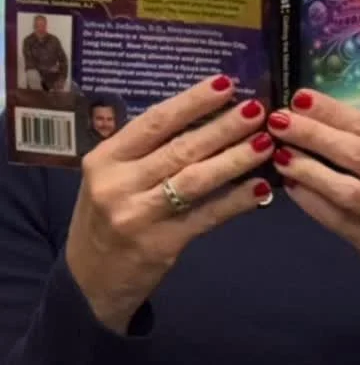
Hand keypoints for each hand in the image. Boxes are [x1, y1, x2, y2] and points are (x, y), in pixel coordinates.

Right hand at [66, 77, 273, 334]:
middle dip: (223, 127)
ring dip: (234, 159)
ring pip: (195, 180)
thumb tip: (206, 114)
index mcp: (105, 158)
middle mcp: (118, 184)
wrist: (89, 281)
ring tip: (265, 143)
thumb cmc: (106, 215)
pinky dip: (235, 201)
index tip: (226, 83)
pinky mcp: (160, 245)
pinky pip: (205, 217)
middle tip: (257, 110)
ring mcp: (138, 216)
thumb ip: (146, 150)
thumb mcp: (112, 176)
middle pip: (180, 148)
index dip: (192, 101)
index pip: (154, 121)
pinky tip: (260, 188)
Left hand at [268, 91, 359, 337]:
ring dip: (308, 168)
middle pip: (356, 153)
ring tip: (279, 153)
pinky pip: (339, 220)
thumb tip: (337, 125)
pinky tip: (293, 187)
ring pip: (346, 188)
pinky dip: (313, 202)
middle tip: (280, 120)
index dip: (334, 113)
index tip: (302, 99)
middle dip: (314, 134)